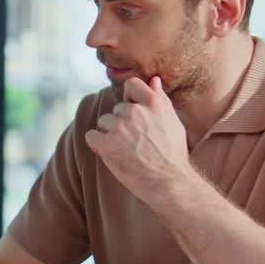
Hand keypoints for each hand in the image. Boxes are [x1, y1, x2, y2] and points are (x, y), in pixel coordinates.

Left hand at [84, 76, 191, 197]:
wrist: (169, 183)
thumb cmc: (173, 154)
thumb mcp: (173, 122)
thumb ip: (160, 99)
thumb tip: (154, 80)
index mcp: (153, 103)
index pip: (131, 84)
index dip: (131, 98)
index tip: (136, 114)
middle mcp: (135, 111)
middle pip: (117, 108)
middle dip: (122, 122)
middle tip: (137, 142)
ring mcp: (120, 127)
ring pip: (104, 122)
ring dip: (110, 134)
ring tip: (127, 150)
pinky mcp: (107, 144)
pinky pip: (91, 136)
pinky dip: (98, 144)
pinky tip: (112, 154)